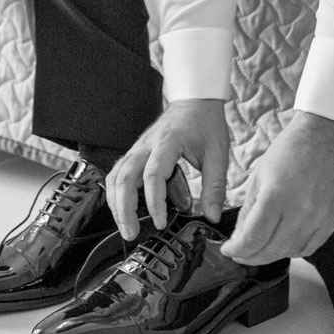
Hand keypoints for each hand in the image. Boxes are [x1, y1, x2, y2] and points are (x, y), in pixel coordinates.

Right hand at [105, 98, 228, 238]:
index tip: (159, 223)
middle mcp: (146, 145)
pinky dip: (116, 193)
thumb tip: (212, 216)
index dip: (153, 202)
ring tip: (125, 227)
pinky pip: (118, 173)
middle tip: (131, 233)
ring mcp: (137, 148)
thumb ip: (215, 187)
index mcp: (167, 143)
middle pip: (124, 178)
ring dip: (116, 203)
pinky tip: (122, 210)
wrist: (195, 100)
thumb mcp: (218, 154)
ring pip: (115, 176)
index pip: (153, 175)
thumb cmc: (205, 124)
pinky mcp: (136, 152)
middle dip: (124, 209)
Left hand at [220, 110, 333, 265]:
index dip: (237, 250)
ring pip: (290, 252)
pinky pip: (310, 247)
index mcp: (276, 196)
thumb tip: (240, 236)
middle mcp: (299, 211)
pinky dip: (294, 250)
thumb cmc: (290, 150)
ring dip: (271, 254)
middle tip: (241, 253)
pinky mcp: (332, 220)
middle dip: (250, 256)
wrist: (324, 135)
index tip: (229, 250)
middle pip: (271, 251)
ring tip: (260, 247)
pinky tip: (283, 243)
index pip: (253, 239)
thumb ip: (248, 210)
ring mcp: (319, 218)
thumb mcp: (259, 176)